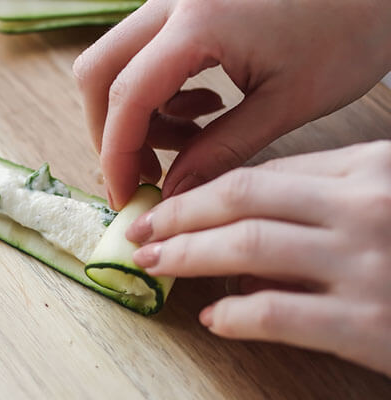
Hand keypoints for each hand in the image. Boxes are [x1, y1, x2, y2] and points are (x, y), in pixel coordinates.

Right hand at [73, 0, 390, 208]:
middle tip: (145, 171)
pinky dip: (159, 91)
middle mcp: (173, 1)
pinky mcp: (188, 5)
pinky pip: (146, 52)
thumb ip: (220, 150)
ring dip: (139, 113)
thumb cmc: (349, 30)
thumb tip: (175, 192)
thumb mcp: (285, 103)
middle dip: (111, 131)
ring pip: (119, 61)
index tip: (125, 196)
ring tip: (192, 137)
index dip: (116, 156)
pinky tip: (205, 105)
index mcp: (198, 23)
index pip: (127, 98)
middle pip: (100, 71)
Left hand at [125, 141, 390, 376]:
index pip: (265, 174)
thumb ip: (324, 202)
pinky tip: (213, 318)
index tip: (170, 202)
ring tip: (155, 263)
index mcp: (370, 169)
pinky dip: (236, 315)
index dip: (205, 189)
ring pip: (248, 247)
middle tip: (142, 228)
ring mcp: (367, 263)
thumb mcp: (384, 201)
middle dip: (180, 214)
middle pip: (243, 199)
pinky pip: (278, 313)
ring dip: (189, 255)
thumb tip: (246, 220)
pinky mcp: (370, 324)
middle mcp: (366, 206)